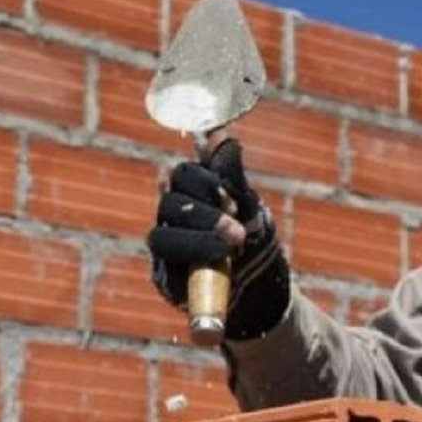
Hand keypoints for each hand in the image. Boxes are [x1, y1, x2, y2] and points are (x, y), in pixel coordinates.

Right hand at [147, 138, 289, 339]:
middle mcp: (172, 219)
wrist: (260, 286)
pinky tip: (210, 271)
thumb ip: (231, 176)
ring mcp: (166, 250)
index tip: (232, 200)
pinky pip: (166, 274)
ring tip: (229, 251)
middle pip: (169, 203)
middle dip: (205, 215)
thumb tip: (223, 135)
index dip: (204, 183)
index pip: (182, 175)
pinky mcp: (166, 280)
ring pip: (161, 238)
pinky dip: (190, 272)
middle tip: (237, 233)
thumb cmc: (250, 241)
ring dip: (197, 242)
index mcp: (190, 195)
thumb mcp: (247, 208)